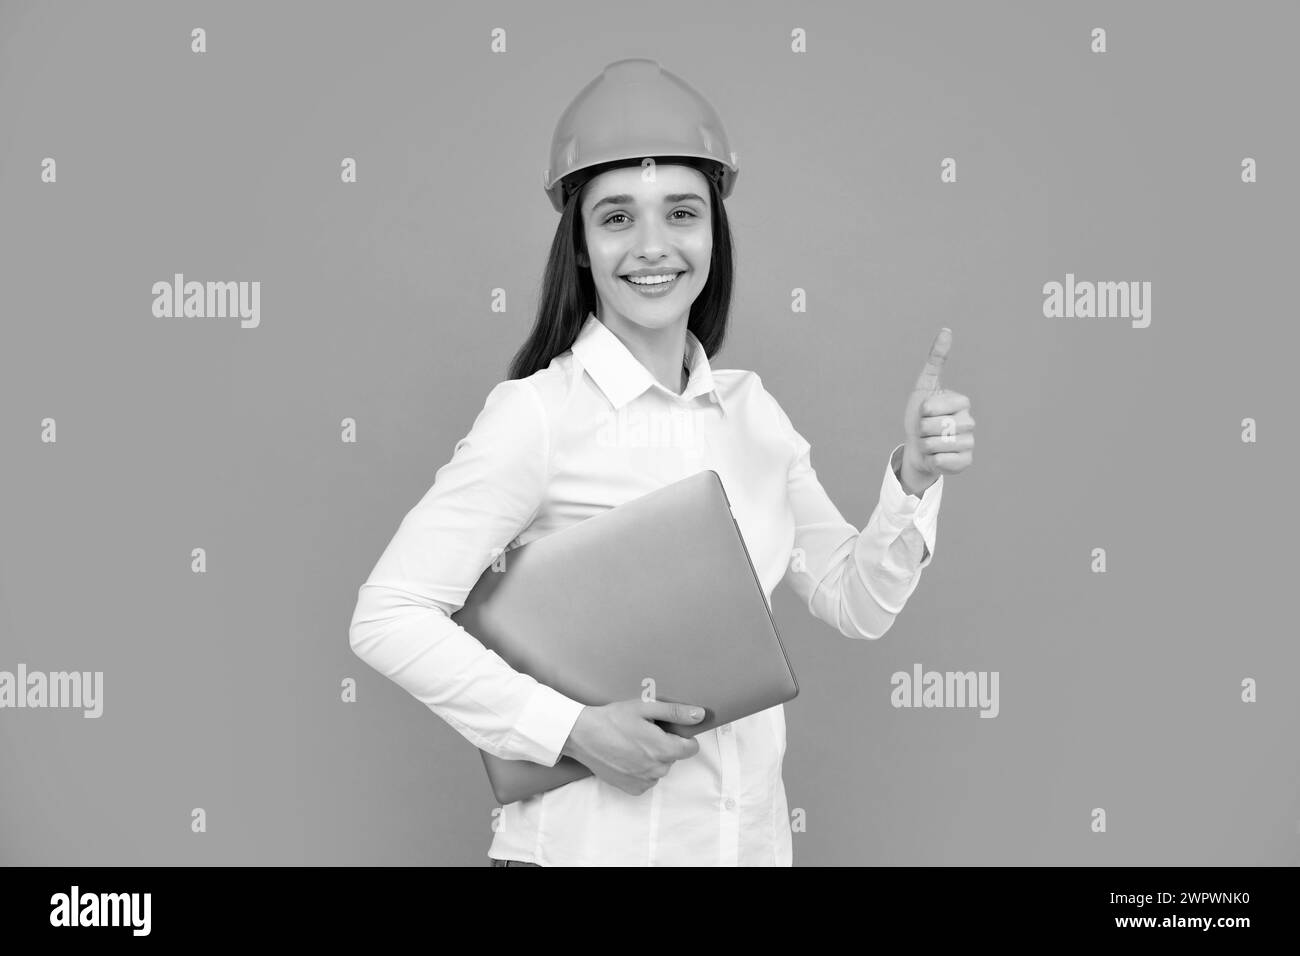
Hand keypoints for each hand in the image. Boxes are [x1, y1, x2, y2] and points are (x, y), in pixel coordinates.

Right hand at [561, 699, 705, 795]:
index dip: (682, 737)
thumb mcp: (645, 708)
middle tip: (643, 732)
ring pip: (659, 768)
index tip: (667, 730)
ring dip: (652, 758)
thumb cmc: (613, 719)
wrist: (582, 735)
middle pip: (673, 757)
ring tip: (631, 743)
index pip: (691, 748)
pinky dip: (640, 770)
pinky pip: (646, 779)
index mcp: (665, 749)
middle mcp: (658, 769)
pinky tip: (626, 757)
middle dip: (664, 746)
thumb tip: (700, 715)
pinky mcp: (632, 788)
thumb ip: (675, 712)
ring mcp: (644, 781)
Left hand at [901, 327, 974, 491]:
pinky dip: (933, 459)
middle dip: (922, 428)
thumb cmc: (919, 416)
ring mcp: (970, 442)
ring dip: (926, 445)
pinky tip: (935, 456)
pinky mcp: (965, 461)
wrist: (915, 447)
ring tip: (928, 442)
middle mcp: (969, 421)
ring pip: (941, 444)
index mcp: (961, 403)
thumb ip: (935, 360)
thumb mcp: (924, 386)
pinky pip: (945, 461)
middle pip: (939, 425)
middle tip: (924, 430)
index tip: (924, 411)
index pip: (940, 404)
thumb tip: (947, 329)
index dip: (926, 409)